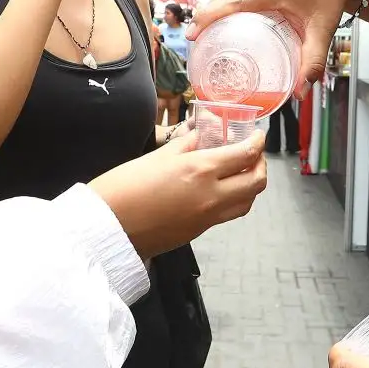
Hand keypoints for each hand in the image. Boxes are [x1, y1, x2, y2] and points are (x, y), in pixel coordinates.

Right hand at [88, 133, 266, 257]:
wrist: (107, 228)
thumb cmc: (124, 187)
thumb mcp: (157, 156)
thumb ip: (186, 145)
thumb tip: (201, 136)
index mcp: (201, 170)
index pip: (245, 155)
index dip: (257, 143)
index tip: (257, 136)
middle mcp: (212, 195)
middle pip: (256, 182)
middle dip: (261, 164)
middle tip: (254, 153)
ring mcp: (208, 217)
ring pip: (247, 202)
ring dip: (251, 185)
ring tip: (242, 171)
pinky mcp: (199, 232)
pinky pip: (228, 214)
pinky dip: (235, 199)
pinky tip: (222, 189)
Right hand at [191, 0, 359, 87]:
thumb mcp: (322, 29)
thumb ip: (312, 61)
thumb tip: (300, 92)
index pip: (231, 3)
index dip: (208, 18)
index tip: (192, 35)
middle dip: (205, 20)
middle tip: (196, 47)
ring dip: (213, 12)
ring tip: (205, 38)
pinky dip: (224, 5)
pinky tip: (222, 23)